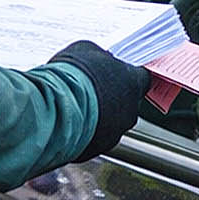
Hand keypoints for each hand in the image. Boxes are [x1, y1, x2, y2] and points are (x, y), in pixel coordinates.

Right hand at [48, 40, 149, 161]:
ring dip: (96, 117)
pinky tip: (67, 122)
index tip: (116, 72)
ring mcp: (115, 133)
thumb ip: (98, 56)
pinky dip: (83, 132)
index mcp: (133, 84)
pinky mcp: (96, 149)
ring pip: (110, 124)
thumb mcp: (85, 50)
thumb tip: (97, 58)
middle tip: (89, 90)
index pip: (142, 78)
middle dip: (110, 98)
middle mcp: (130, 111)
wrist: (56, 106)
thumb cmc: (73, 75)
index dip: (127, 75)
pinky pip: (93, 139)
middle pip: (126, 104)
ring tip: (73, 107)